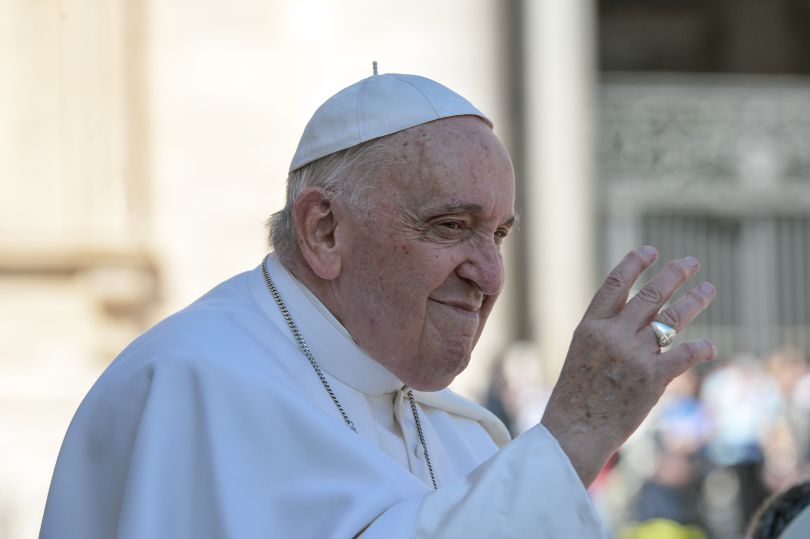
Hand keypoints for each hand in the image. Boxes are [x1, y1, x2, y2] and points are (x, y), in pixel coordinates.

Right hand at [540, 246, 716, 485]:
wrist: (575, 430)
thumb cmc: (575, 397)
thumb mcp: (581, 354)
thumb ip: (605, 333)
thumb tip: (633, 315)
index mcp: (590, 326)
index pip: (615, 284)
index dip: (635, 263)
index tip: (651, 250)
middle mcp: (613, 335)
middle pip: (650, 294)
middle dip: (674, 274)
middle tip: (690, 263)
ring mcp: (634, 355)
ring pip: (672, 318)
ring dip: (694, 300)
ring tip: (708, 288)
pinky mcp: (653, 377)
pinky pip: (685, 354)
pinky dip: (701, 348)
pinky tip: (709, 346)